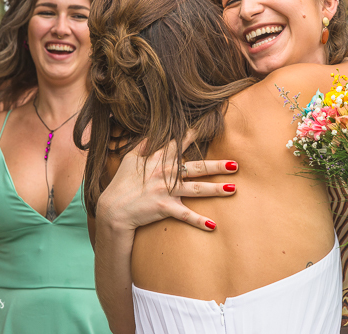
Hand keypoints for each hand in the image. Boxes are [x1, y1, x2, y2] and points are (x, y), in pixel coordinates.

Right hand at [96, 140, 238, 232]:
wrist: (112, 210)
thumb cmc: (121, 183)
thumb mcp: (129, 159)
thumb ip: (143, 145)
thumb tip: (153, 133)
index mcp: (158, 159)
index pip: (179, 142)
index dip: (194, 132)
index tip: (210, 123)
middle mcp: (166, 173)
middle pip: (197, 167)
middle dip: (217, 166)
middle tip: (235, 164)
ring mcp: (166, 191)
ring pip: (197, 189)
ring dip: (216, 190)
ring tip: (233, 189)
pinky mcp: (165, 207)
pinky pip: (185, 215)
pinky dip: (199, 221)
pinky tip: (213, 225)